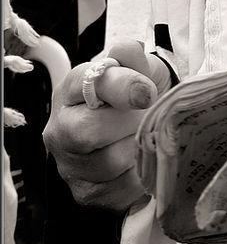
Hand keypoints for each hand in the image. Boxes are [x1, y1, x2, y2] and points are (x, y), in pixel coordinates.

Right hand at [43, 39, 171, 211]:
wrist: (146, 124)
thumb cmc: (139, 92)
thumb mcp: (140, 67)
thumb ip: (132, 56)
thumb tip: (127, 51)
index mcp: (72, 89)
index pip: (89, 85)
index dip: (123, 88)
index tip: (149, 92)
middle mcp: (61, 128)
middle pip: (90, 131)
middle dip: (130, 123)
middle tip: (148, 117)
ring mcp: (70, 164)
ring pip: (108, 162)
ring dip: (138, 149)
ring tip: (147, 137)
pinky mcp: (86, 193)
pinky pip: (119, 189)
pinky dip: (140, 175)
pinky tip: (144, 161)